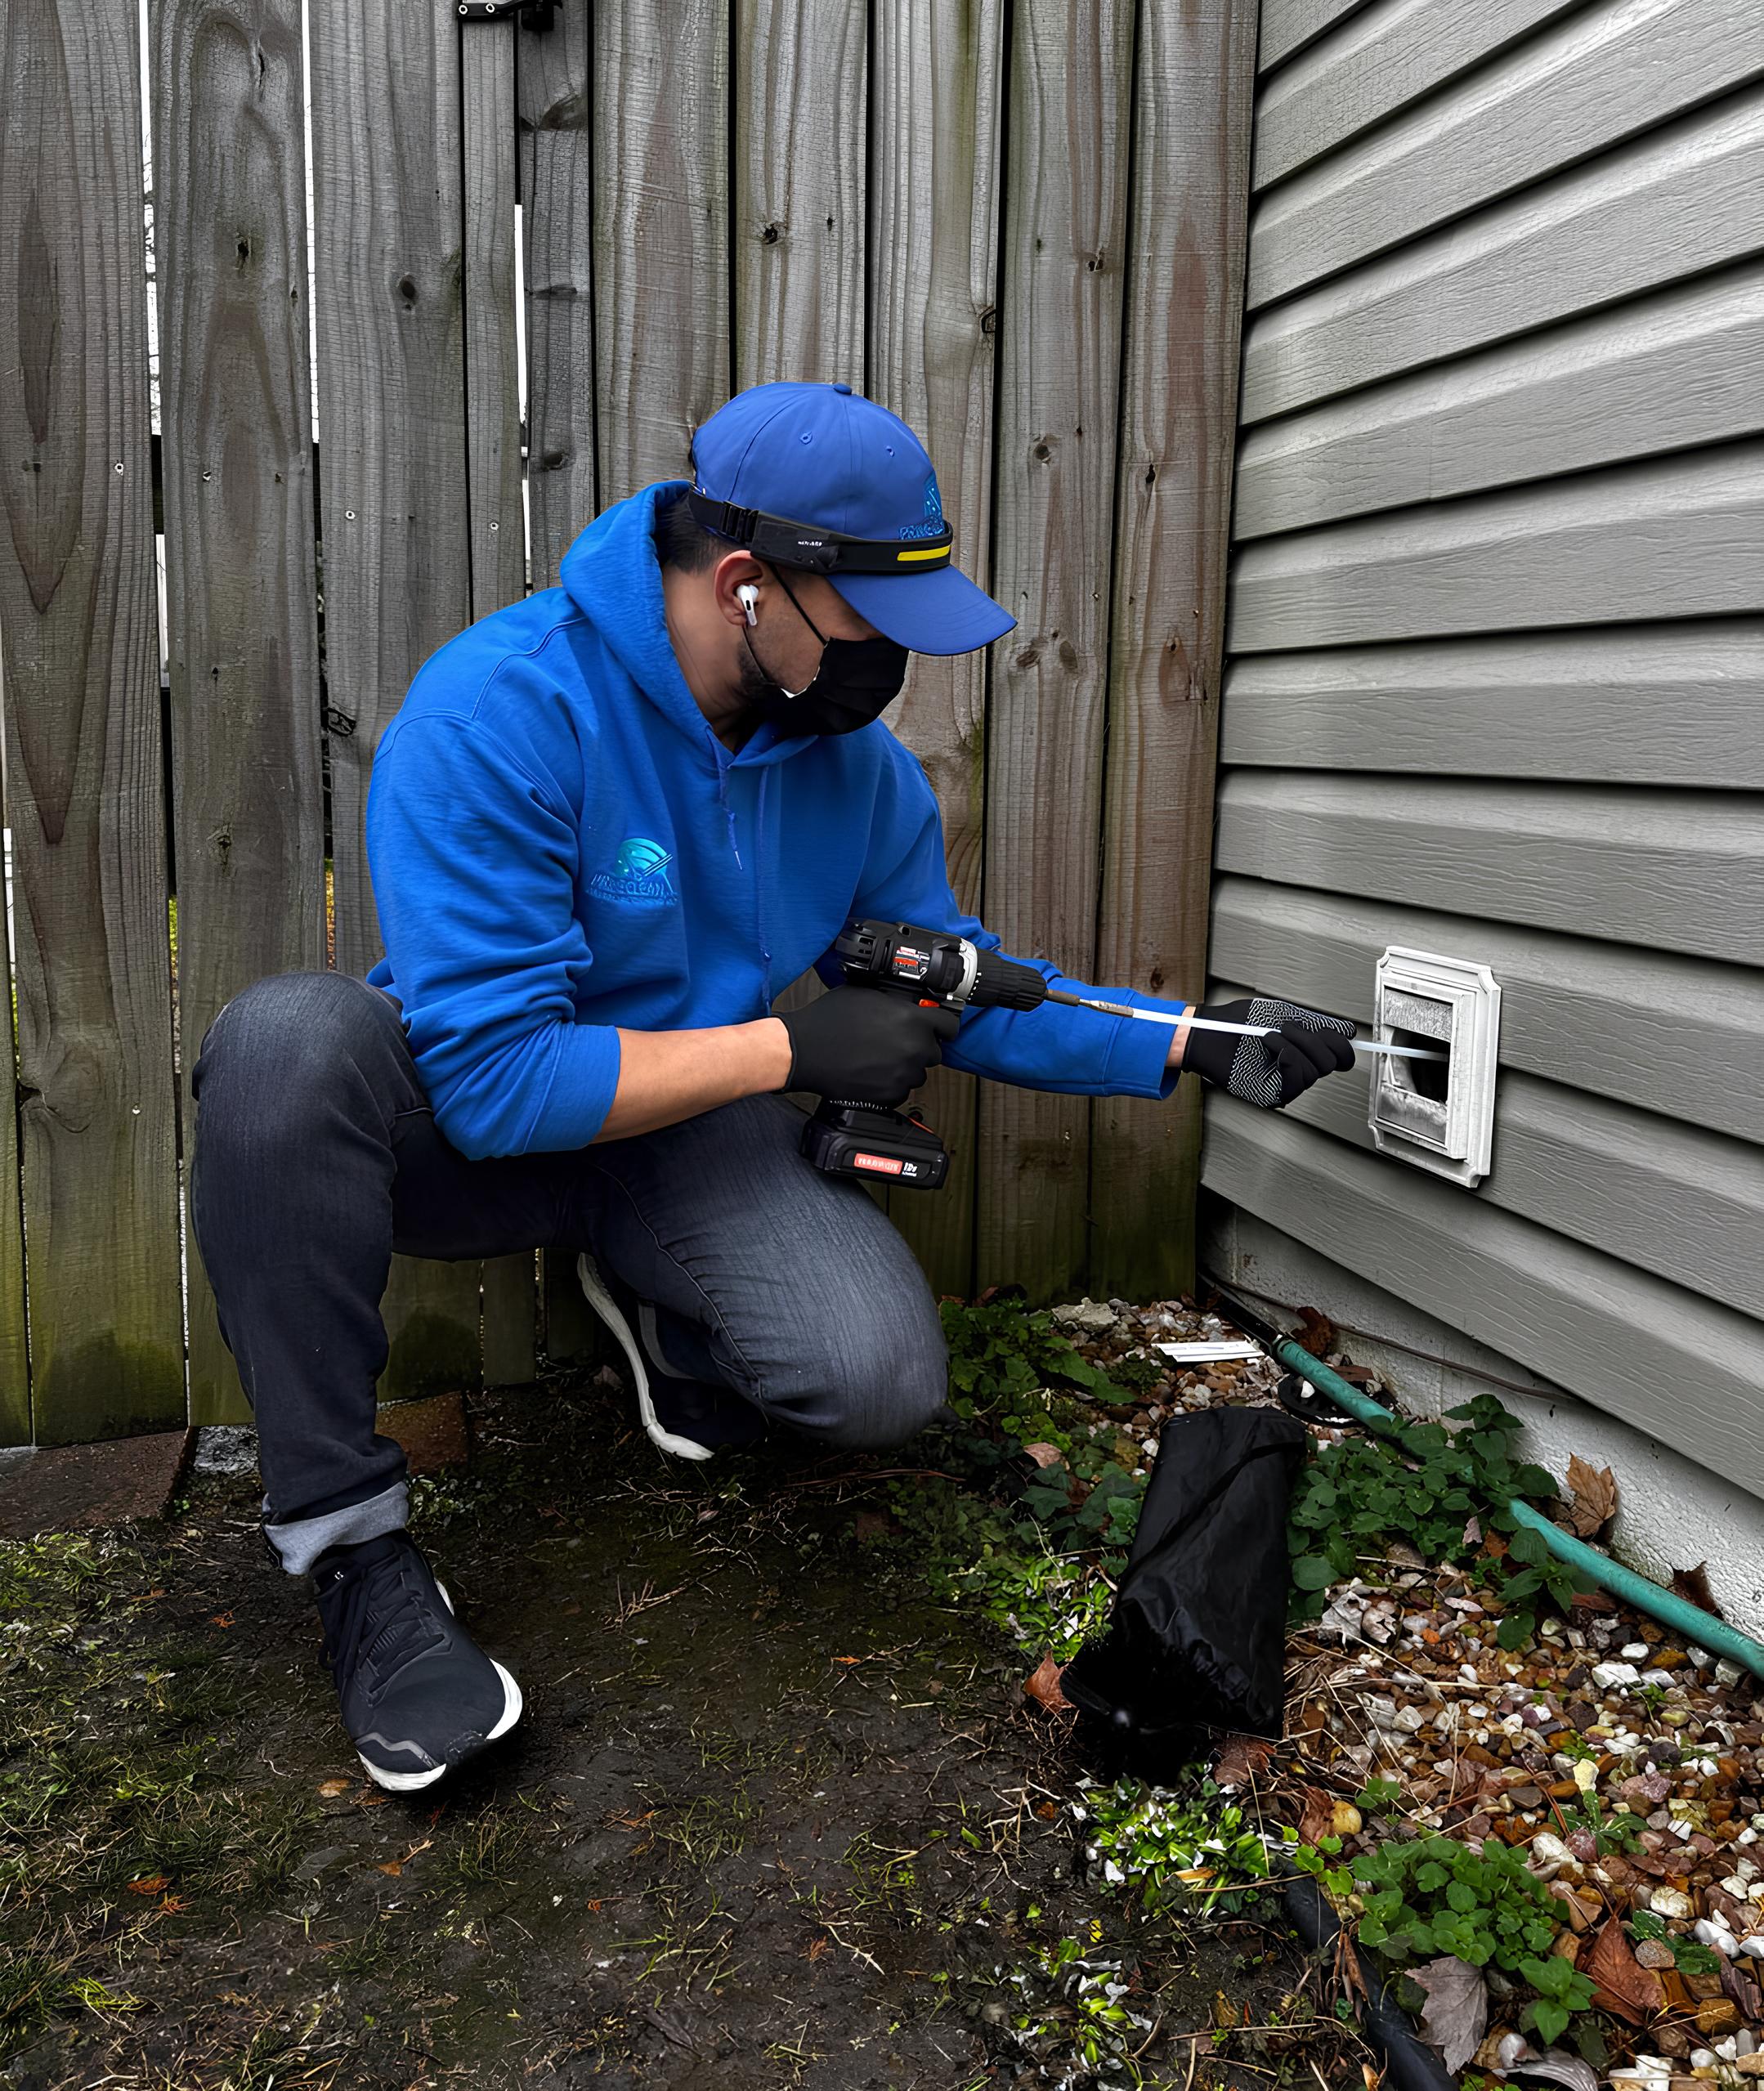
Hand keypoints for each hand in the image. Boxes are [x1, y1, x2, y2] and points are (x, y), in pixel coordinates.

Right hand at [780, 990, 959, 1104]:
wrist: (806, 1051)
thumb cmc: (829, 1021)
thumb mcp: (867, 995)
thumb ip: (895, 1002)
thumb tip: (906, 1005)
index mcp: (912, 1020)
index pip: (949, 1026)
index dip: (942, 1026)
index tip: (939, 1029)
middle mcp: (913, 1048)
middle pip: (934, 1051)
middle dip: (920, 1047)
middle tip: (897, 1042)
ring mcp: (903, 1074)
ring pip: (918, 1073)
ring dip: (906, 1067)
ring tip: (880, 1059)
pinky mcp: (890, 1094)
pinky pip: (902, 1090)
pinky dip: (892, 1084)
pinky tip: (873, 1073)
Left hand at [1183, 996, 1355, 1107]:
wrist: (1210, 1031)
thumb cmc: (1238, 1022)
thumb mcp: (1283, 1013)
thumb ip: (1316, 1023)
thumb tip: (1347, 1030)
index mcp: (1302, 1051)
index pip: (1337, 1057)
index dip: (1343, 1047)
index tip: (1344, 1035)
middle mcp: (1296, 1069)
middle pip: (1330, 1063)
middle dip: (1314, 1039)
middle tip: (1289, 1027)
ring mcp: (1284, 1083)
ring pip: (1314, 1071)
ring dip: (1294, 1045)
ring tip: (1270, 1035)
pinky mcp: (1271, 1094)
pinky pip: (1297, 1081)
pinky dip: (1287, 1057)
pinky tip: (1271, 1047)